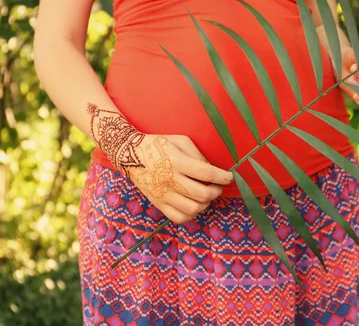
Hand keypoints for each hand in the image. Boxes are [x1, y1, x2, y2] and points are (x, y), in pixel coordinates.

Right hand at [86, 103, 233, 223]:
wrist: (129, 155)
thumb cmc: (159, 144)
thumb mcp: (180, 141)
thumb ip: (198, 155)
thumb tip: (213, 171)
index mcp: (178, 161)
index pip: (207, 174)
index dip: (223, 177)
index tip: (229, 177)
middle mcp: (171, 180)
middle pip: (202, 194)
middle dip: (216, 192)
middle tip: (218, 187)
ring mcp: (164, 194)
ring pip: (193, 208)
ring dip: (205, 204)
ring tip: (206, 196)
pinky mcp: (158, 204)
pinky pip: (179, 218)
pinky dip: (191, 214)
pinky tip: (194, 204)